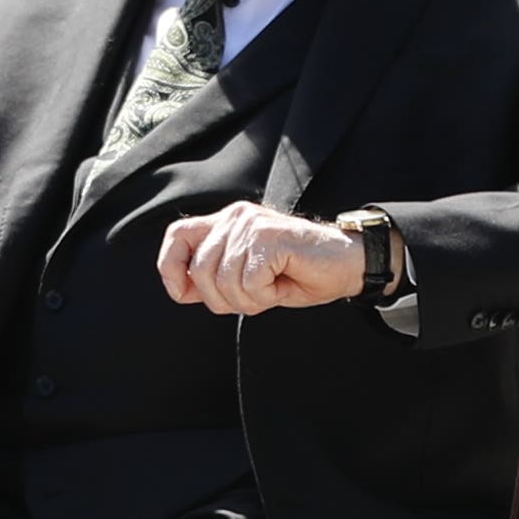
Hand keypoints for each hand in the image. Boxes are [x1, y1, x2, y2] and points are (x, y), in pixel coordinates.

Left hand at [156, 201, 393, 314]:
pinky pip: (249, 284)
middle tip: (252, 299)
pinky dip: (265, 297)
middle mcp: (236, 217)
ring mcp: (253, 226)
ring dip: (247, 301)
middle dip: (220, 300)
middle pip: (199, 269)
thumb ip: (214, 276)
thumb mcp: (247, 275)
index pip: (177, 235)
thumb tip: (180, 289)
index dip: (170, 266)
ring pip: (223, 281)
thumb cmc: (299, 272)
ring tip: (270, 290)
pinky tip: (282, 285)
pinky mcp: (270, 239)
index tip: (183, 293)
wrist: (347, 263)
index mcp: (227, 221)